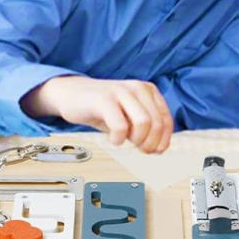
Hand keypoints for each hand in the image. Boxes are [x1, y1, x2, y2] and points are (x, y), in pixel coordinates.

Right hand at [26, 76, 172, 152]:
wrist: (72, 94)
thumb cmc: (102, 107)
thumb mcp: (129, 115)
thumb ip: (146, 126)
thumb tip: (159, 147)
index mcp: (147, 90)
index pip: (166, 120)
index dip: (163, 140)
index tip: (155, 150)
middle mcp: (137, 88)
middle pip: (157, 124)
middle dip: (150, 143)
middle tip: (139, 149)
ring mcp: (121, 92)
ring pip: (143, 123)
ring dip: (137, 140)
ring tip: (126, 141)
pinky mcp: (104, 100)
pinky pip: (120, 125)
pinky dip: (118, 138)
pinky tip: (113, 139)